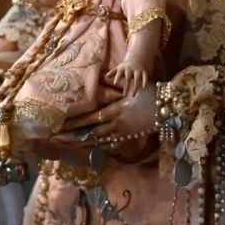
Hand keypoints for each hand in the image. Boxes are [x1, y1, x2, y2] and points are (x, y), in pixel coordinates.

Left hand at [25, 87, 158, 161]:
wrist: (169, 108)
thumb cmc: (150, 93)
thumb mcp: (130, 87)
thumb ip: (113, 84)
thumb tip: (99, 78)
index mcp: (115, 110)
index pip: (89, 118)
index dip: (73, 123)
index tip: (58, 125)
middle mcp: (116, 124)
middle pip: (89, 133)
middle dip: (71, 137)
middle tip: (54, 139)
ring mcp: (123, 132)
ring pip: (97, 140)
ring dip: (81, 143)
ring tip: (65, 145)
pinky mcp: (128, 137)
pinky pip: (109, 143)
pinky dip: (96, 146)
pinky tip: (86, 146)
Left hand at [105, 58, 149, 96]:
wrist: (139, 53)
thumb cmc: (127, 63)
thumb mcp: (119, 67)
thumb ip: (112, 72)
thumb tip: (105, 77)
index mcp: (123, 68)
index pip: (119, 74)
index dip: (117, 78)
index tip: (115, 83)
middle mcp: (130, 69)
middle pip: (128, 78)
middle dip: (126, 86)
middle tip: (125, 95)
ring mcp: (138, 70)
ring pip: (137, 79)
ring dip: (135, 87)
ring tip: (133, 95)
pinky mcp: (144, 70)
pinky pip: (145, 76)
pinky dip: (145, 81)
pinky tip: (144, 87)